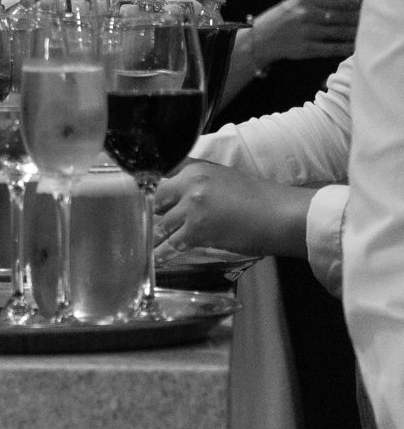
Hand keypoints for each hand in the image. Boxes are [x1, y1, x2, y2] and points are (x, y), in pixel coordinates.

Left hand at [151, 159, 312, 260]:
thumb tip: (180, 197)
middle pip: (156, 201)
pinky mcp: (196, 230)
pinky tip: (156, 259)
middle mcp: (190, 184)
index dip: (154, 194)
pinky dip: (162, 254)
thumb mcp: (225, 179)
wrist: (283, 216)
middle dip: (154, 215)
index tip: (144, 203)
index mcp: (197, 168)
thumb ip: (200, 184)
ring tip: (148, 246)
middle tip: (150, 227)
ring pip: (161, 225)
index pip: (161, 177)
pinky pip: (170, 245)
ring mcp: (192, 207)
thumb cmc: (261, 199)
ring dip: (156, 237)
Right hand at [249, 0, 360, 68]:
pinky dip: (347, 47)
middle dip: (357, 19)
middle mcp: (307, 14)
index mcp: (305, 0)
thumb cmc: (278, 20)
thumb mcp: (294, 3)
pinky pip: (334, 48)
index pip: (339, 0)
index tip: (360, 7)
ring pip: (341, 32)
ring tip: (363, 33)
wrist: (258, 40)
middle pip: (343, 16)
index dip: (353, 5)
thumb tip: (346, 3)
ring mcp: (307, 32)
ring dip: (355, 33)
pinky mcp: (307, 48)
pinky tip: (354, 47)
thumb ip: (318, 1)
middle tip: (365, 21)